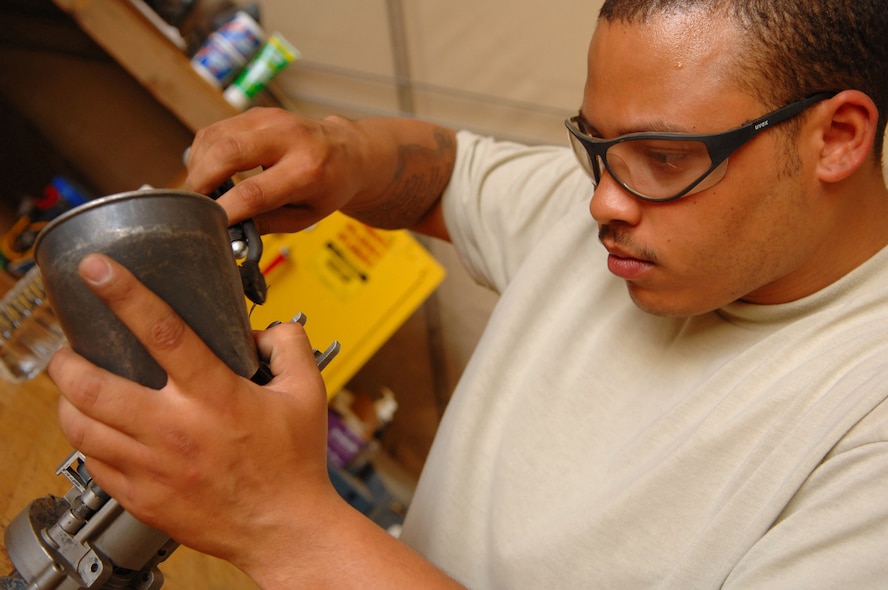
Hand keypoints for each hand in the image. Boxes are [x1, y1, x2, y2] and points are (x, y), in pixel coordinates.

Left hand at [48, 253, 336, 570]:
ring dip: (67, 400)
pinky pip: (93, 464)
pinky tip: (96, 430)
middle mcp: (177, 430)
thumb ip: (289, 346)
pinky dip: (86, 440)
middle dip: (68, 360)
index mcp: (217, 398)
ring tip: (72, 387)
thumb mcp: (308, 394)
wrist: (285, 529)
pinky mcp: (141, 497)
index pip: (163, 333)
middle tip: (69, 348)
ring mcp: (153, 467)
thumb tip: (265, 330)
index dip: (125, 295)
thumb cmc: (294, 465)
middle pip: (96, 385)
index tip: (98, 271)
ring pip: (82, 427)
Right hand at [184, 108, 456, 238]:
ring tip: (201, 193)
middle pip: (228, 153)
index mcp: (308, 169)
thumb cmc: (328, 188)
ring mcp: (271, 119)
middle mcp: (289, 137)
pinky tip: (208, 173)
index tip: (207, 225)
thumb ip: (266, 223)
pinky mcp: (256, 113)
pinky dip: (203, 154)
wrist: (348, 151)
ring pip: (216, 139)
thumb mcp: (306, 216)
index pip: (255, 191)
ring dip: (198, 168)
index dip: (225, 209)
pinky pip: (216, 131)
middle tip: (192, 207)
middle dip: (201, 182)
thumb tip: (226, 232)